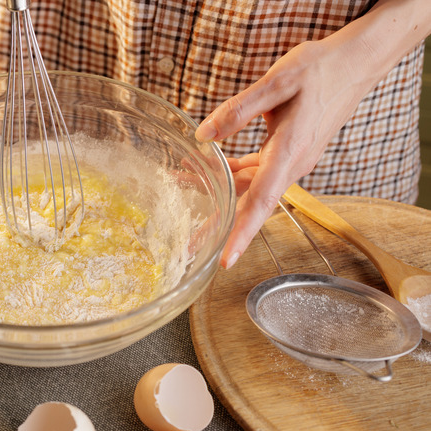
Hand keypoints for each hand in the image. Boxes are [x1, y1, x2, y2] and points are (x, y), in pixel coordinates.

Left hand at [194, 0, 430, 268]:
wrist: (355, 62)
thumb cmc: (320, 69)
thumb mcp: (276, 82)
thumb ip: (238, 110)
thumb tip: (203, 137)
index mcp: (290, 151)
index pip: (263, 201)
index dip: (242, 232)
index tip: (226, 259)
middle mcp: (292, 164)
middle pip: (252, 203)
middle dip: (222, 226)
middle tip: (192, 245)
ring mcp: (291, 160)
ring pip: (251, 186)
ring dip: (220, 192)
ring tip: (184, 193)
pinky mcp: (288, 152)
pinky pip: (257, 170)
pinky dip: (233, 172)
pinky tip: (210, 166)